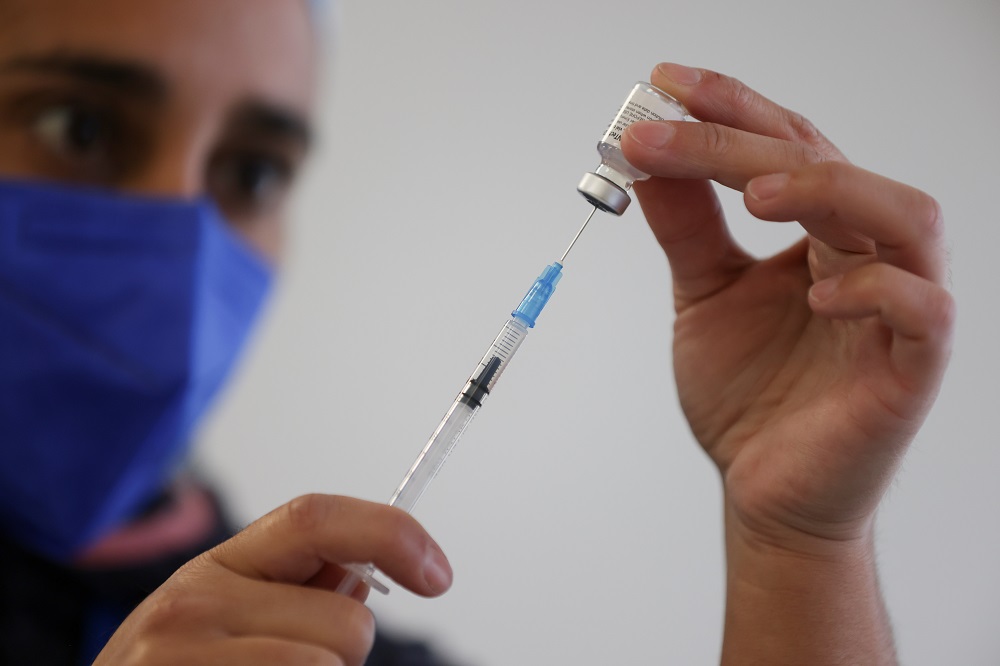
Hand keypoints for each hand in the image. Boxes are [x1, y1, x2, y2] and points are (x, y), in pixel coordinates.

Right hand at [94, 495, 451, 665]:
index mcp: (216, 564)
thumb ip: (293, 585)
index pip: (316, 518)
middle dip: (343, 649)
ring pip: (331, 665)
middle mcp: (192, 602)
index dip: (392, 534)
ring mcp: (185, 658)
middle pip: (348, 621)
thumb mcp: (224, 611)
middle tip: (286, 660)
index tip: (438, 574)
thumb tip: (368, 571)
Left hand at [620, 63, 953, 549]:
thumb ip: (688, 229)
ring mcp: (897, 309)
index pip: (789, 146)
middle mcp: (865, 256)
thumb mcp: (703, 297)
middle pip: (827, 165)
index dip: (733, 107)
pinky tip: (815, 294)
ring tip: (751, 194)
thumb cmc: (748, 396)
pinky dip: (875, 289)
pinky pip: (923, 309)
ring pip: (903, 216)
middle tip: (662, 132)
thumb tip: (650, 159)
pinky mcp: (912, 368)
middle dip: (740, 141)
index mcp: (819, 233)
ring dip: (826, 188)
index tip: (665, 83)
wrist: (762, 491)